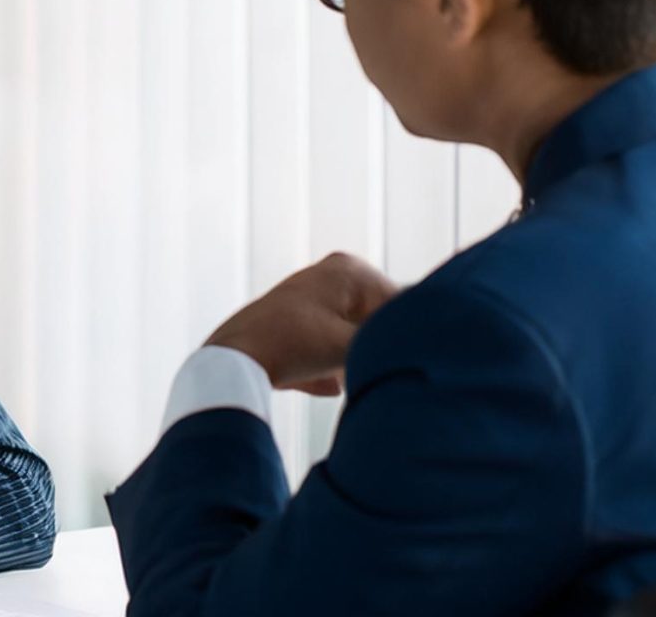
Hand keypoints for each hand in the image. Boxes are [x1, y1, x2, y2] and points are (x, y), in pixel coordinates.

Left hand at [205, 251, 397, 395]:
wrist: (230, 361)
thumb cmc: (295, 347)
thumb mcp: (354, 346)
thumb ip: (390, 345)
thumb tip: (424, 346)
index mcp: (351, 271)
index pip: (400, 305)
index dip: (402, 341)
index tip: (406, 366)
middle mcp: (332, 275)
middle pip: (374, 323)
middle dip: (371, 353)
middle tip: (362, 372)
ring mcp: (312, 298)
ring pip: (349, 340)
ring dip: (347, 365)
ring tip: (337, 378)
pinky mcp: (295, 324)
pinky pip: (322, 352)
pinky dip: (322, 372)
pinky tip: (320, 383)